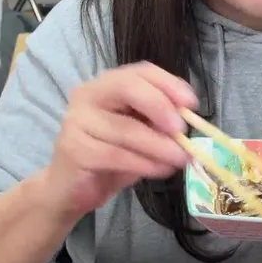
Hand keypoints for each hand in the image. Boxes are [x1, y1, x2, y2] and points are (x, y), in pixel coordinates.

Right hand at [45, 62, 196, 217]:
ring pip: (126, 129)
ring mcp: (77, 120)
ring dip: (160, 146)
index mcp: (106, 84)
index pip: (140, 72)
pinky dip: (144, 164)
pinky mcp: (74, 149)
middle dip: (160, 106)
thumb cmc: (109, 160)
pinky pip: (116, 155)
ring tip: (180, 160)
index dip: (168, 84)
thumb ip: (158, 124)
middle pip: (127, 88)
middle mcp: (87, 95)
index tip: (191, 104)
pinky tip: (160, 171)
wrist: (70, 190)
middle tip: (182, 131)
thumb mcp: (140, 136)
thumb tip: (188, 121)